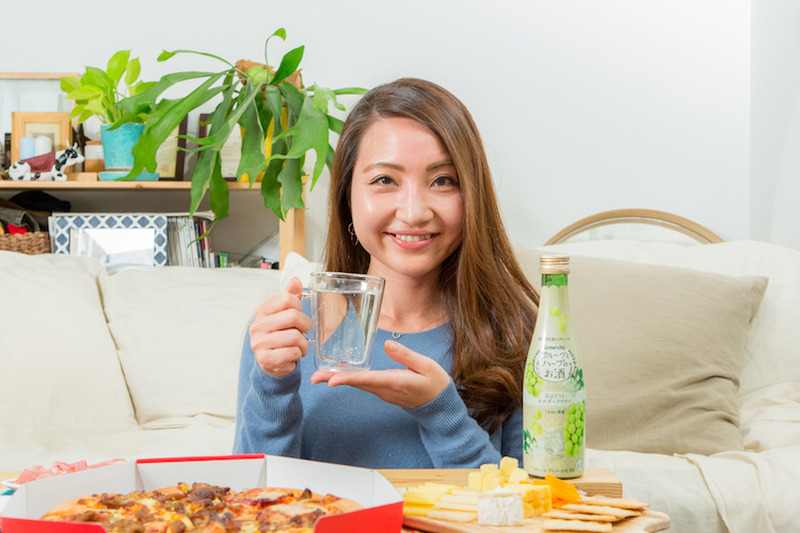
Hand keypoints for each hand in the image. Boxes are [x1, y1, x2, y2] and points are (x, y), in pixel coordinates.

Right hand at [249, 277, 311, 376]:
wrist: (270, 361)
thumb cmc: (279, 334)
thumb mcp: (284, 314)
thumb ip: (290, 296)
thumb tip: (295, 281)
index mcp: (262, 311)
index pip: (286, 298)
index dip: (299, 307)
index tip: (298, 315)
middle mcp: (257, 326)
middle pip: (293, 316)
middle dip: (305, 325)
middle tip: (303, 331)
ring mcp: (259, 343)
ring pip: (295, 337)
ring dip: (304, 343)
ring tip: (299, 346)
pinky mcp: (266, 360)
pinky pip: (293, 352)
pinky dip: (298, 354)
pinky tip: (293, 355)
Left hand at [309, 340, 450, 408]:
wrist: (440, 405)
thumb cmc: (435, 383)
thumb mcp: (426, 365)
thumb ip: (405, 355)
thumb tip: (386, 345)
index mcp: (396, 382)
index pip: (367, 380)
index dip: (348, 379)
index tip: (331, 380)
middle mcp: (386, 390)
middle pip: (356, 384)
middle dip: (335, 380)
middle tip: (314, 378)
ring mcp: (383, 392)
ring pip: (358, 385)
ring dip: (339, 379)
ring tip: (320, 375)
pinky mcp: (383, 391)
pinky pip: (363, 385)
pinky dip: (350, 379)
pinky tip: (340, 374)